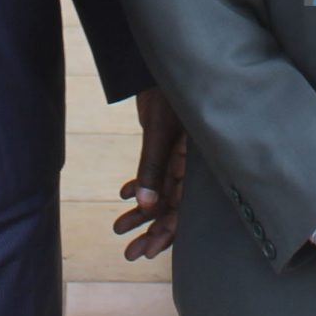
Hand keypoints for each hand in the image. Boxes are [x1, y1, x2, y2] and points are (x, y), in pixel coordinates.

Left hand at [112, 88, 187, 260]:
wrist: (160, 62)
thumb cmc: (168, 91)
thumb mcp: (159, 131)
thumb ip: (153, 167)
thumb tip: (146, 206)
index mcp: (198, 164)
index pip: (185, 207)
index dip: (168, 232)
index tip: (149, 252)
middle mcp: (190, 165)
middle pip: (172, 207)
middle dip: (150, 230)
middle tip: (130, 253)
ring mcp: (177, 156)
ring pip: (159, 192)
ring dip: (140, 212)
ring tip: (118, 229)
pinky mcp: (163, 145)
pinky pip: (153, 173)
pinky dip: (138, 186)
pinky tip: (122, 195)